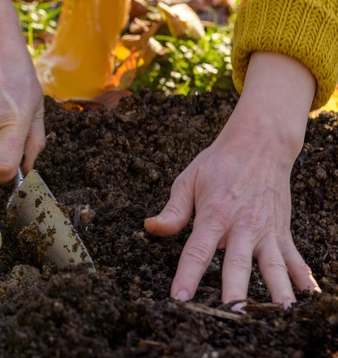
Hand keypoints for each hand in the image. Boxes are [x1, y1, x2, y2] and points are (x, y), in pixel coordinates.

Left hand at [145, 52, 320, 306]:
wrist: (260, 144)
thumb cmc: (219, 164)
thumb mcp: (188, 181)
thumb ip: (173, 210)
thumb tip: (150, 227)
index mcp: (215, 215)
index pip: (197, 251)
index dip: (187, 275)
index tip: (180, 298)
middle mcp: (242, 226)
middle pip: (237, 264)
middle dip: (235, 292)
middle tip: (232, 315)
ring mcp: (266, 230)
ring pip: (272, 266)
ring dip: (276, 291)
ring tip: (279, 313)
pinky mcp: (282, 231)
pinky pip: (293, 258)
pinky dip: (302, 277)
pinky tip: (309, 296)